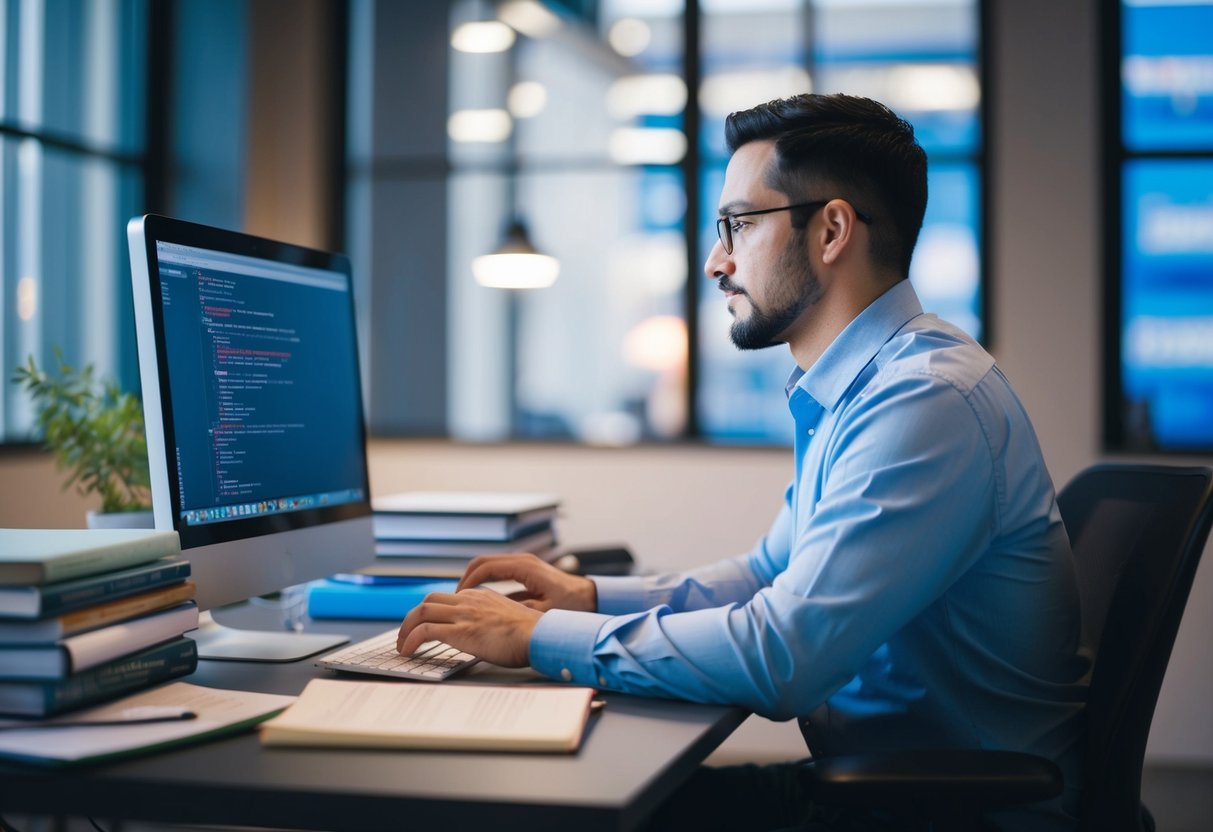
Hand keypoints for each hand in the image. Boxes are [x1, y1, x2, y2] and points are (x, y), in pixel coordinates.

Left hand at [396, 588, 540, 667]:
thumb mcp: (509, 619)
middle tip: (407, 634)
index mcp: (481, 596)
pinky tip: (408, 652)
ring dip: (406, 628)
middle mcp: (469, 601)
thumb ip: (493, 620)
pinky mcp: (460, 631)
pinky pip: (424, 631)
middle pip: (429, 601)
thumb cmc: (531, 634)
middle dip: (412, 617)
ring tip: (402, 645)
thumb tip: (486, 633)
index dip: (432, 612)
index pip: (447, 599)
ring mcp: (464, 614)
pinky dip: (411, 640)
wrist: (540, 636)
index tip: (426, 626)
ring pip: (422, 611)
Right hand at [457, 553, 596, 612]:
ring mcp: (523, 564)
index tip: (457, 597)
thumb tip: (494, 612)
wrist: (589, 597)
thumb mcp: (543, 612)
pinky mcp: (525, 571)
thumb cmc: (570, 606)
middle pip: (482, 562)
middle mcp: (522, 561)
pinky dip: (485, 581)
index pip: (486, 567)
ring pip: (489, 565)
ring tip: (463, 599)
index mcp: (524, 568)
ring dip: (474, 579)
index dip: (468, 581)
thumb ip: (519, 610)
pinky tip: (481, 598)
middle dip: (466, 578)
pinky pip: (498, 571)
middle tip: (455, 598)